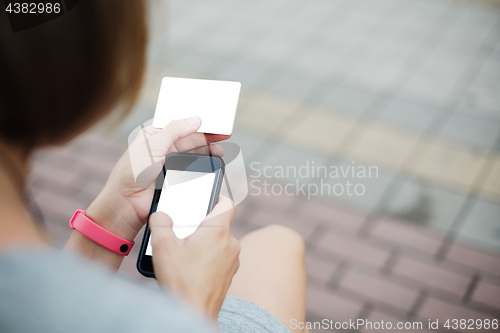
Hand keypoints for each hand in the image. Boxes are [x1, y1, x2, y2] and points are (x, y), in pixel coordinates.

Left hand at [86, 117, 229, 240]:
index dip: (196, 122)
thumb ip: (174, 130)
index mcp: (154, 135)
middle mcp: (162, 148)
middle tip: (224, 136)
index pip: (179, 124)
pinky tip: (212, 162)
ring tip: (220, 151)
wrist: (127, 204)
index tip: (213, 121)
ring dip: (207, 151)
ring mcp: (170, 164)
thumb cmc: (131, 173)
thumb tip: (195, 120)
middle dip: (207, 137)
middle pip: (190, 139)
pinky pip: (192, 170)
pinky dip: (203, 166)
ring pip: (193, 154)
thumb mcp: (152, 145)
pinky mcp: (176, 179)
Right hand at [150, 195, 239, 319]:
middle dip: (203, 224)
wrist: (193, 314)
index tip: (207, 197)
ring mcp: (232, 261)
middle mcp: (231, 244)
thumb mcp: (163, 246)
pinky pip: (220, 257)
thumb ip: (160, 222)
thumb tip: (161, 214)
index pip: (227, 203)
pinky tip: (191, 266)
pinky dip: (209, 257)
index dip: (218, 196)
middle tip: (185, 229)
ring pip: (220, 241)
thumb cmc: (181, 281)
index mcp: (218, 231)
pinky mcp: (229, 275)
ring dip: (205, 242)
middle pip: (220, 223)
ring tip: (185, 251)